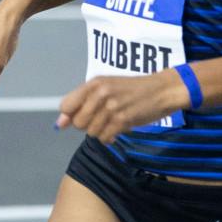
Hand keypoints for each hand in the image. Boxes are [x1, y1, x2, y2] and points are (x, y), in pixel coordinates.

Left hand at [56, 73, 183, 143]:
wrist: (162, 90)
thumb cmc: (134, 89)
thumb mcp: (107, 87)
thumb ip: (83, 102)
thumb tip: (59, 124)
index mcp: (94, 83)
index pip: (66, 106)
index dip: (71, 115)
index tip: (83, 116)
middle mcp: (100, 93)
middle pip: (78, 122)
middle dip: (88, 125)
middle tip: (103, 119)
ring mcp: (112, 107)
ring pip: (91, 132)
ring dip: (101, 132)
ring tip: (113, 123)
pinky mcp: (123, 120)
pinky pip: (105, 137)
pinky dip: (109, 138)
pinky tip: (117, 130)